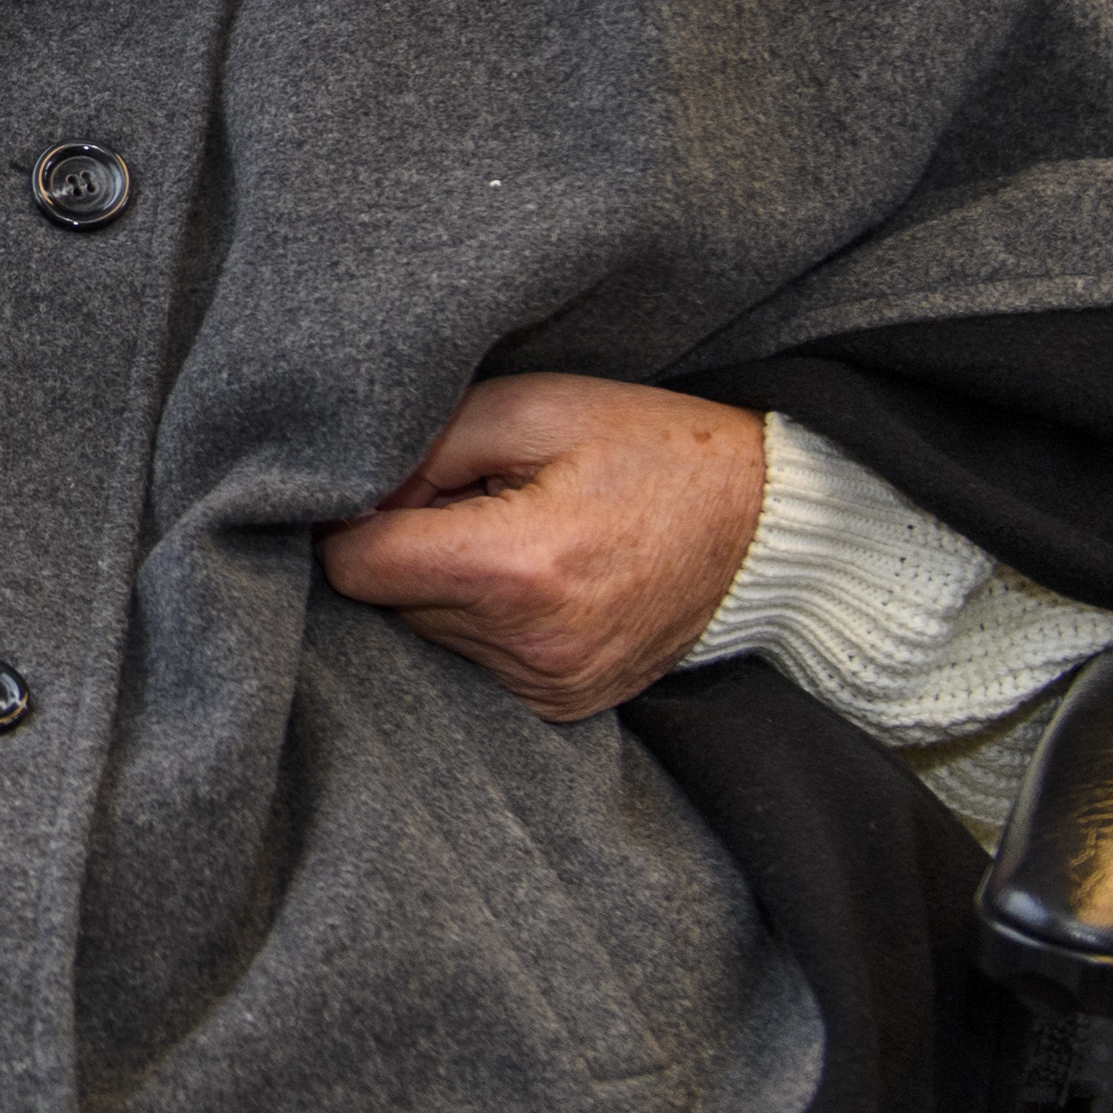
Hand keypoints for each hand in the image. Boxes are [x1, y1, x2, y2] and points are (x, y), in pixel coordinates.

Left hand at [319, 375, 767, 722]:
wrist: (760, 527)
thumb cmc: (646, 448)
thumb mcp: (532, 406)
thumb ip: (426, 446)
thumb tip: (352, 494)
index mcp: (516, 569)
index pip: (355, 568)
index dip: (352, 519)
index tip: (390, 487)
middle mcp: (528, 647)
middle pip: (389, 601)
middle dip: (410, 547)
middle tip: (473, 499)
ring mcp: (548, 687)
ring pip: (427, 633)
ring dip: (446, 586)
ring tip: (514, 534)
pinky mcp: (562, 706)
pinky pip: (474, 661)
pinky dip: (485, 620)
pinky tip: (537, 578)